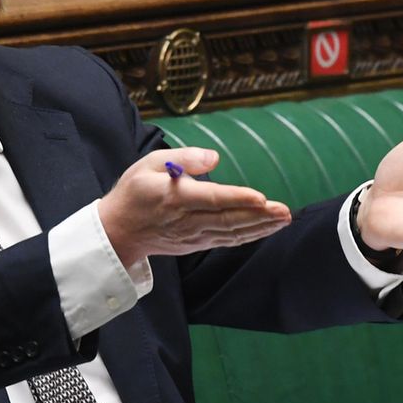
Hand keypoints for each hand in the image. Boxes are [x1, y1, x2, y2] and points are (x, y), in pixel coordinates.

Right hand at [98, 148, 291, 263]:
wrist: (117, 232)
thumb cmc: (134, 192)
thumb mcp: (148, 165)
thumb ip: (183, 159)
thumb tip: (214, 158)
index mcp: (175, 198)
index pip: (211, 199)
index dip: (238, 199)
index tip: (261, 197)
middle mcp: (186, 221)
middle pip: (228, 220)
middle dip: (259, 216)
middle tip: (285, 210)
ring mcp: (193, 236)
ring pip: (232, 233)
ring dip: (260, 227)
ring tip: (284, 218)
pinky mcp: (196, 244)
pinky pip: (227, 240)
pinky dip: (249, 235)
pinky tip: (266, 228)